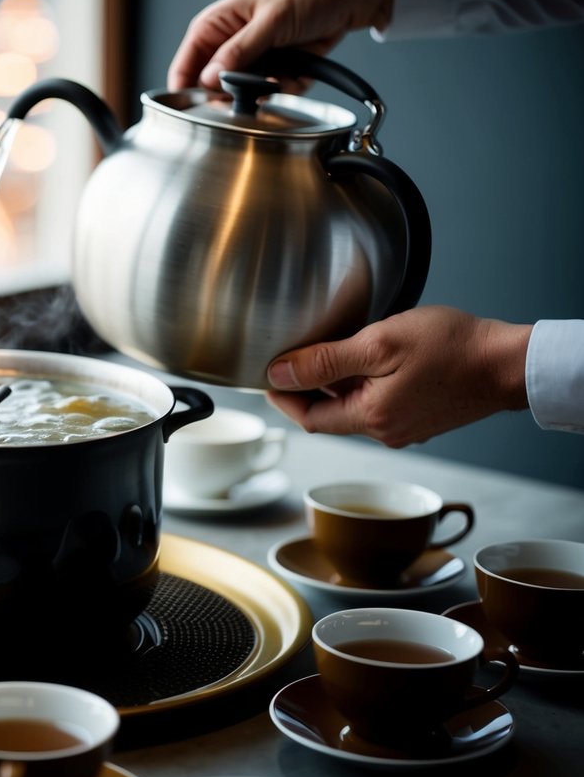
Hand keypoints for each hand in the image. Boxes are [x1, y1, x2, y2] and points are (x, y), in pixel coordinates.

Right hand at [169, 0, 395, 89]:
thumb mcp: (271, 20)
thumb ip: (238, 52)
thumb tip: (208, 79)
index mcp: (214, 27)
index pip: (184, 68)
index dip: (190, 91)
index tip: (207, 104)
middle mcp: (227, 47)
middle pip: (213, 90)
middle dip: (239, 93)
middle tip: (259, 83)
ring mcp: (250, 62)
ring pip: (244, 98)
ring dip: (268, 91)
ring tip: (286, 72)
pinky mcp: (272, 73)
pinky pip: (271, 96)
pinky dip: (288, 88)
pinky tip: (299, 71)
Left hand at [264, 306, 531, 446]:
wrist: (510, 362)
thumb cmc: (453, 348)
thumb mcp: (380, 344)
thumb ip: (325, 360)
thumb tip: (279, 373)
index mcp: (370, 418)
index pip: (307, 418)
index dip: (281, 398)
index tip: (266, 375)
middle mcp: (386, 431)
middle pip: (327, 416)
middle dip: (304, 391)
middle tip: (289, 361)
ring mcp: (406, 427)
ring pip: (352, 409)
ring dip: (333, 386)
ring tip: (324, 354)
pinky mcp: (421, 417)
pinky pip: (377, 404)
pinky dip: (361, 386)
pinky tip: (364, 361)